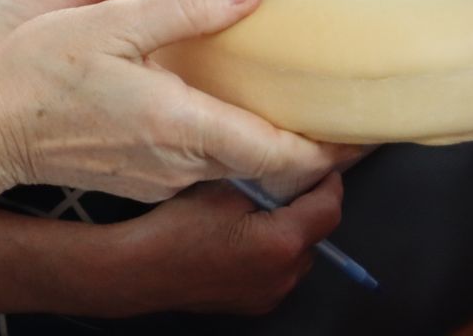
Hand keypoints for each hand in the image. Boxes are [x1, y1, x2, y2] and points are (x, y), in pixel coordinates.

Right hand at [0, 0, 354, 202]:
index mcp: (182, 126)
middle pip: (271, 165)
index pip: (285, 158)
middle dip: (311, 138)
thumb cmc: (36, 73)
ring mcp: (161, 179)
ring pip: (238, 164)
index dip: (335, 148)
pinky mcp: (142, 179)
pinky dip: (229, 137)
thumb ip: (187, 8)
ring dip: (268, 137)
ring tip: (287, 89)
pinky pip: (205, 163)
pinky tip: (222, 98)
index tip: (366, 121)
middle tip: (338, 95)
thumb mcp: (111, 22)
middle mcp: (181, 165)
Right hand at [91, 176, 346, 315]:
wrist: (142, 270)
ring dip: (290, 235)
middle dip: (306, 209)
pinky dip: (271, 255)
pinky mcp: (254, 305)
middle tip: (285, 185)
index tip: (324, 167)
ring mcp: (270, 295)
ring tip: (260, 213)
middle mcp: (285, 276)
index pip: (328, 209)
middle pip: (316, 235)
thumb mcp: (223, 188)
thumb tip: (285, 168)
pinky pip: (277, 274)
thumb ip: (263, 179)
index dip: (330, 183)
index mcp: (283, 243)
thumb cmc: (179, 226)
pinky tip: (243, 240)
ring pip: (297, 257)